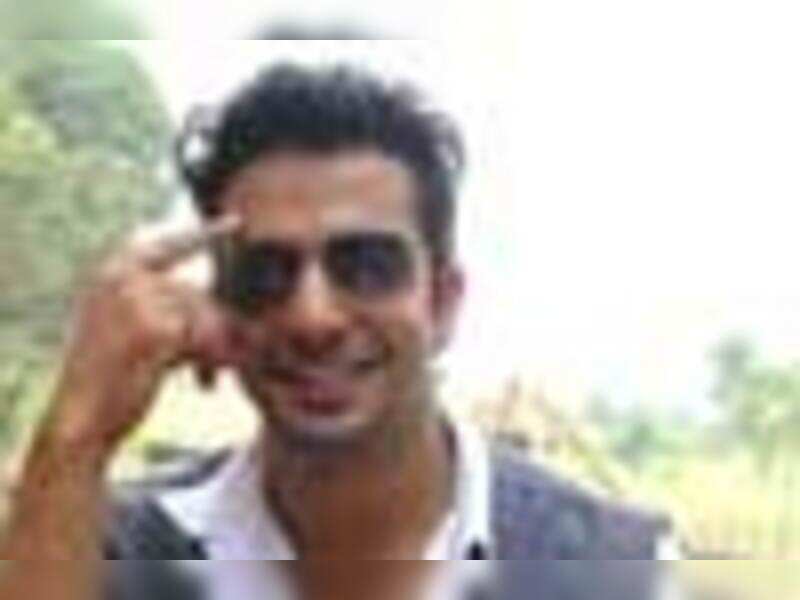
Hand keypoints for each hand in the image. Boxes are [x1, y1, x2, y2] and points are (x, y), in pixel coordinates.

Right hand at [45, 214, 243, 460]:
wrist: (80, 419)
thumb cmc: (110, 378)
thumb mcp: (131, 328)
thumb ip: (163, 305)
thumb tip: (220, 299)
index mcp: (112, 272)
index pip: (167, 245)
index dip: (203, 235)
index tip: (236, 222)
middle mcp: (121, 277)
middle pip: (196, 294)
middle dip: (216, 330)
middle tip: (223, 362)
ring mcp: (136, 300)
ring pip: (204, 317)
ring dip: (216, 350)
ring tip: (210, 377)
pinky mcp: (153, 329)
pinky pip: (205, 338)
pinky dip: (212, 362)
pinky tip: (204, 384)